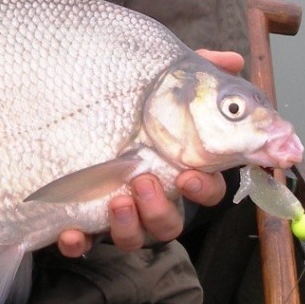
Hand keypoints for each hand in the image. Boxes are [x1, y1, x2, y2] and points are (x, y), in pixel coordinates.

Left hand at [55, 48, 243, 256]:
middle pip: (170, 223)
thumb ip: (198, 71)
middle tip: (143, 181)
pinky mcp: (84, 222)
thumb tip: (233, 60)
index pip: (206, 192)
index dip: (203, 189)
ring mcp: (119, 214)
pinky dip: (79, 243)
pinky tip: (71, 233)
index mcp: (177, 171)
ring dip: (128, 226)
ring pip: (134, 238)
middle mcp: (152, 199)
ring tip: (116, 200)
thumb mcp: (162, 84)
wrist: (75, 112)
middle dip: (159, 208)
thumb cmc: (133, 106)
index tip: (188, 174)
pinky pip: (85, 243)